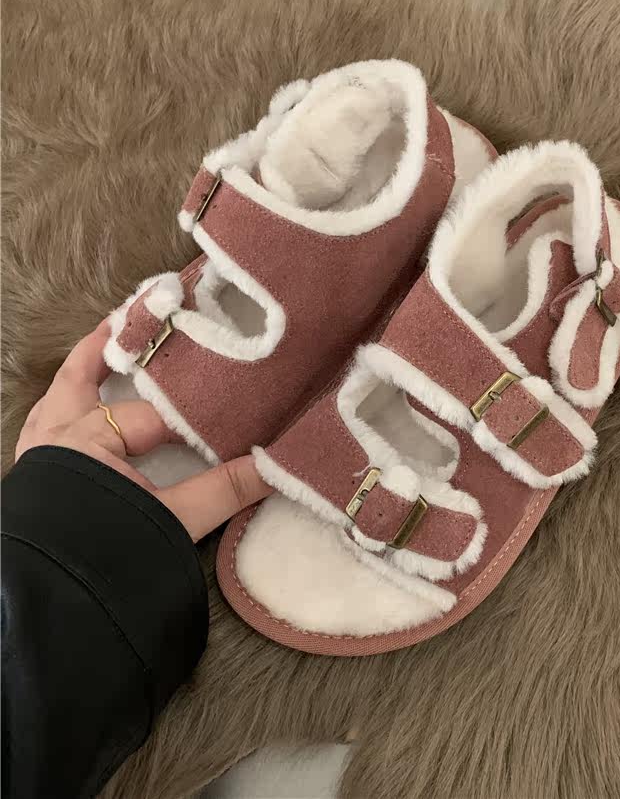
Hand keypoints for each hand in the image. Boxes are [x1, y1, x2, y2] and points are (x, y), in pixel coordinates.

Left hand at [15, 319, 270, 540]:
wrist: (48, 610)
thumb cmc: (107, 557)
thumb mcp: (174, 522)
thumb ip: (225, 490)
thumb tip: (279, 466)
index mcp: (86, 440)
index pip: (152, 415)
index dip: (191, 411)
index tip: (224, 401)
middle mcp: (54, 439)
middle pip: (80, 378)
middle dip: (107, 346)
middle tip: (136, 315)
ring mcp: (37, 458)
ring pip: (55, 401)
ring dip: (80, 376)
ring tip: (105, 353)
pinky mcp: (34, 480)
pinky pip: (45, 431)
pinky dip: (63, 414)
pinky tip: (80, 418)